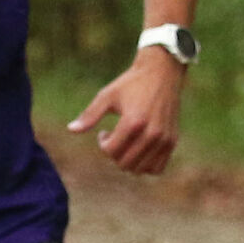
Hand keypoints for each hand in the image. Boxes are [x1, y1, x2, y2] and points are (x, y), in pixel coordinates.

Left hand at [67, 50, 183, 174]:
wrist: (162, 73)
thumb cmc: (131, 84)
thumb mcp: (107, 96)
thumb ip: (90, 115)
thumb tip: (71, 130)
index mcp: (133, 122)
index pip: (111, 151)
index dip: (103, 144)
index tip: (104, 132)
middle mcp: (151, 133)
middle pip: (124, 163)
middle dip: (114, 154)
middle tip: (115, 138)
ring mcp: (164, 139)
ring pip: (140, 169)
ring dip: (128, 161)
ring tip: (126, 144)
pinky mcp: (172, 141)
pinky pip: (157, 168)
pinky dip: (145, 165)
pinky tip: (140, 149)